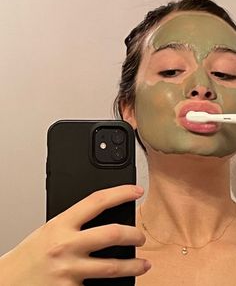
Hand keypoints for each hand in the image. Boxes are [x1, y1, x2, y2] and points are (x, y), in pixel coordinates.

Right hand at [0, 185, 150, 285]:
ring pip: (112, 266)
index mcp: (61, 224)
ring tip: (143, 264)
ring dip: (133, 265)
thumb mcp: (50, 229)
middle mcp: (66, 245)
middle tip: (140, 236)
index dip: (121, 193)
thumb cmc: (29, 255)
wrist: (9, 282)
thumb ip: (74, 223)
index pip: (97, 201)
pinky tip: (116, 283)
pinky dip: (110, 284)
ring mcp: (70, 270)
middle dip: (134, 234)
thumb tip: (102, 216)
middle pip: (112, 234)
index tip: (136, 191)